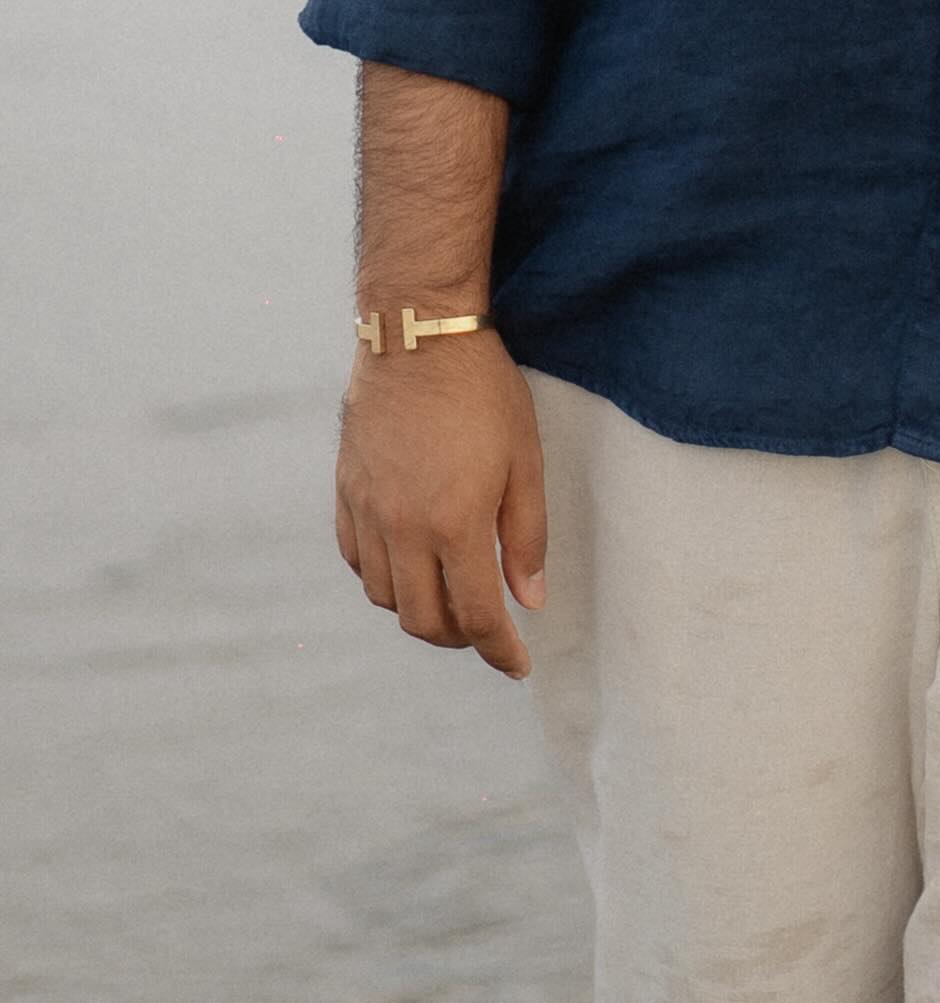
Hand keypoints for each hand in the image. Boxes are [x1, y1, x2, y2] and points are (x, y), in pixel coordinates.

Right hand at [334, 330, 549, 679]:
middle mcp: (403, 529)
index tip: (517, 665)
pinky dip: (383, 578)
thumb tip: (529, 599)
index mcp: (454, 523)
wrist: (417, 336)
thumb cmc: (482, 393)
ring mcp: (368, 513)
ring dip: (419, 611)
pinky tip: (409, 565)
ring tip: (450, 596)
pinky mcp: (346, 494)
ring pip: (384, 598)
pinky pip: (357, 561)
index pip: (477, 615)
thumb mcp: (524, 460)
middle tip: (487, 630)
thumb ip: (526, 536)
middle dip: (460, 639)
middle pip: (423, 621)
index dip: (500, 650)